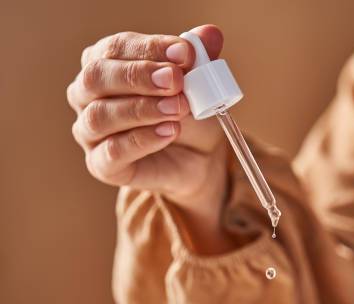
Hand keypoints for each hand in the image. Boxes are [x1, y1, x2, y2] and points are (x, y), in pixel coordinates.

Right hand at [67, 26, 237, 252]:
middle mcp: (88, 95)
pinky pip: (112, 152)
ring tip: (179, 108)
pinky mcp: (101, 165)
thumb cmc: (188, 114)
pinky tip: (169, 132)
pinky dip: (142, 140)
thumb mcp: (199, 83)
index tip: (185, 53)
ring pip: (100, 116)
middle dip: (139, 76)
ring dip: (143, 109)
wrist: (199, 158)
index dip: (150, 48)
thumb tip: (210, 34)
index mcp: (106, 64)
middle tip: (176, 81)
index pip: (116, 47)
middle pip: (96, 77)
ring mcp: (90, 132)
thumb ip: (199, 58)